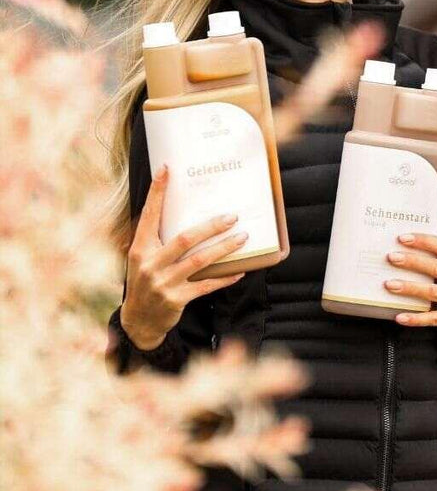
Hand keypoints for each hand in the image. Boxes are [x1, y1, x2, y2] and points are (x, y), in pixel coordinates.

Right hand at [121, 163, 248, 348]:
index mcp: (140, 248)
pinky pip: (206, 285)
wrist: (138, 320)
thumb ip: (156, 237)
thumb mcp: (142, 257)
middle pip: (184, 239)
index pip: (149, 216)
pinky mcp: (176, 299)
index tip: (166, 170)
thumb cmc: (144, 280)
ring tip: (243, 237)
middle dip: (211, 227)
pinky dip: (224, 278)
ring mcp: (163, 283)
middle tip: (232, 216)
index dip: (157, 193)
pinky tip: (240, 270)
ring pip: (200, 261)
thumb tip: (176, 206)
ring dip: (224, 248)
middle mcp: (150, 264)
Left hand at [383, 233, 436, 329]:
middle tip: (392, 258)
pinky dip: (416, 318)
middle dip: (413, 262)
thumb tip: (404, 250)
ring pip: (434, 292)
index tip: (402, 239)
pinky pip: (433, 318)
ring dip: (410, 288)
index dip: (423, 241)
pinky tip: (399, 316)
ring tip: (390, 285)